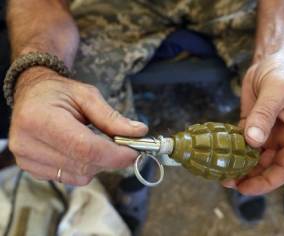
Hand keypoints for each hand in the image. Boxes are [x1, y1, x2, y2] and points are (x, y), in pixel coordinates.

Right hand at [9, 67, 147, 184]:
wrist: (31, 96)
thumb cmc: (58, 92)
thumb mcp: (87, 95)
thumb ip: (112, 117)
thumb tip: (138, 133)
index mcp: (39, 119)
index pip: (84, 148)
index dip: (114, 155)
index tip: (134, 152)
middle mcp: (27, 144)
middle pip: (84, 165)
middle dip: (111, 159)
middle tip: (124, 146)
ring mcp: (27, 160)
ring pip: (80, 176)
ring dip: (98, 164)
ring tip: (96, 142)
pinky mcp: (31, 170)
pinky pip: (70, 178)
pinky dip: (84, 168)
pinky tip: (80, 150)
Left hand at [223, 50, 283, 194]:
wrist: (273, 59)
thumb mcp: (277, 90)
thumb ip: (265, 114)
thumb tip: (253, 140)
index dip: (267, 181)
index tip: (247, 187)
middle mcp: (283, 137)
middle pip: (267, 166)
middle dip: (250, 177)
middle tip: (228, 182)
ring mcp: (267, 132)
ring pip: (254, 156)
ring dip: (240, 166)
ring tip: (222, 172)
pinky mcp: (252, 124)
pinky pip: (242, 142)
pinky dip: (233, 150)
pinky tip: (221, 154)